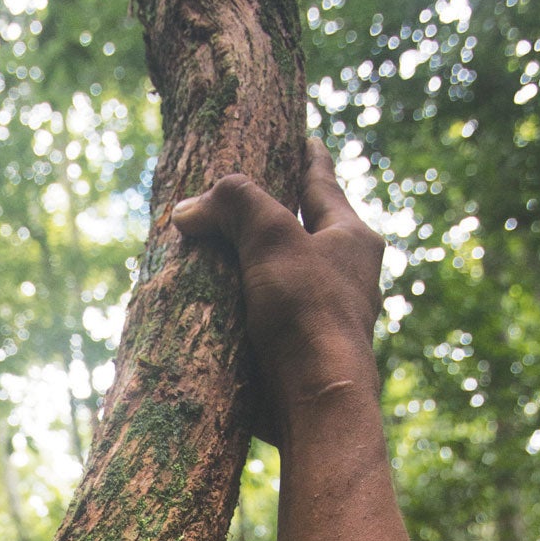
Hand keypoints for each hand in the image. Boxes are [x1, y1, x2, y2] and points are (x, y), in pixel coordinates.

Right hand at [173, 140, 385, 445]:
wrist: (316, 401)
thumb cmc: (306, 312)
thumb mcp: (271, 237)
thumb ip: (234, 206)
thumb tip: (187, 209)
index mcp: (353, 239)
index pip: (325, 185)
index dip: (309, 159)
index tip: (305, 140)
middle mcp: (349, 276)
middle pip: (310, 231)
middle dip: (283, 215)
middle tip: (255, 196)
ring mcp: (328, 318)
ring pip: (292, 277)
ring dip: (261, 266)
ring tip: (226, 254)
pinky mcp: (304, 354)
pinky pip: (274, 317)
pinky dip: (251, 307)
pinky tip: (226, 312)